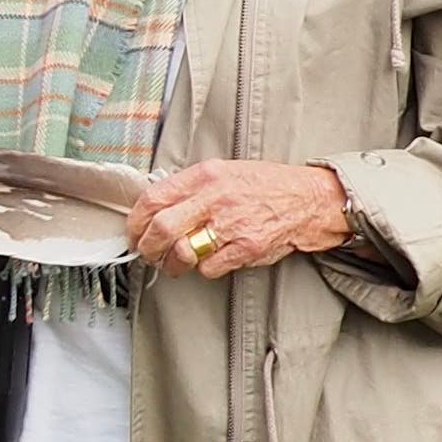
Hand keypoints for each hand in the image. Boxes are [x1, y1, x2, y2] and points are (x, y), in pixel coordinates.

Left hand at [127, 161, 350, 278]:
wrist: (308, 199)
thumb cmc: (264, 186)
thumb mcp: (223, 172)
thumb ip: (190, 187)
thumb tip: (155, 206)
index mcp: (205, 175)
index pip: (154, 198)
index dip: (135, 220)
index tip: (133, 232)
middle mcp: (215, 198)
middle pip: (162, 228)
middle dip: (147, 247)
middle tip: (147, 253)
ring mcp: (231, 225)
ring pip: (182, 252)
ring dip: (171, 264)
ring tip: (173, 263)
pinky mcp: (246, 248)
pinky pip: (208, 267)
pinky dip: (203, 269)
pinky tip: (209, 261)